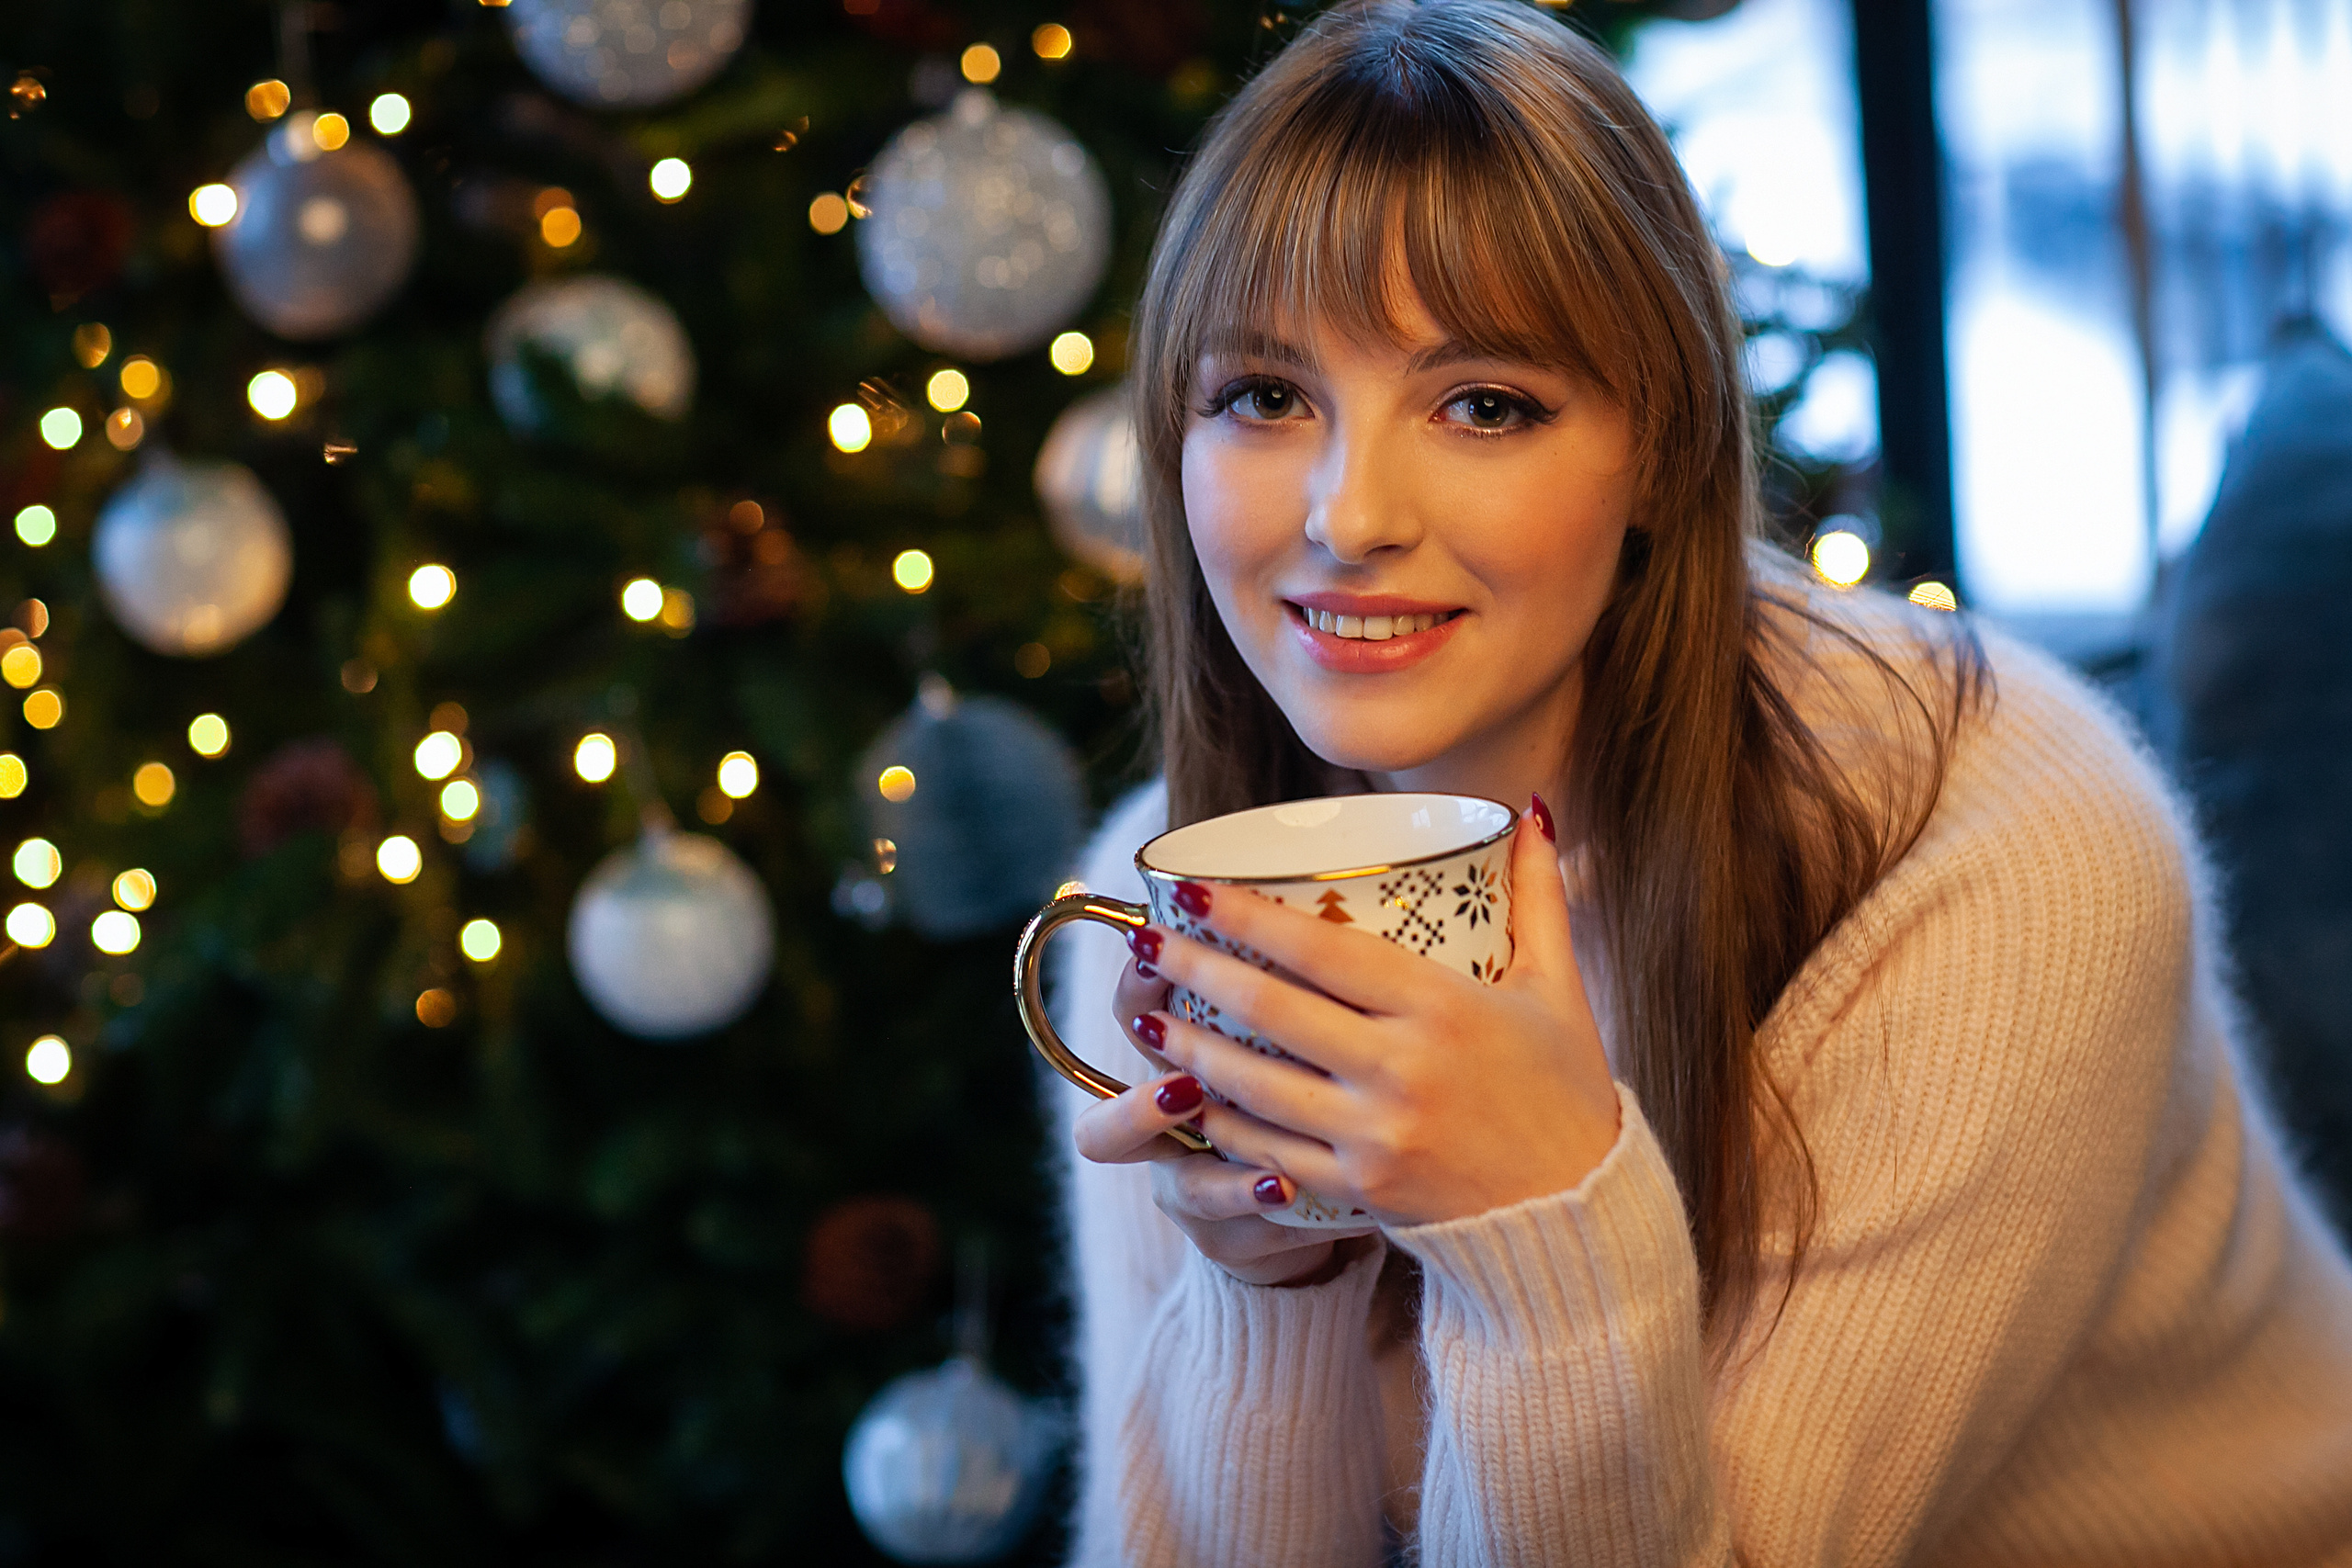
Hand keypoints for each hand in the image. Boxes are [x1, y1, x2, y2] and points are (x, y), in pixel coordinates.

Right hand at [1069, 954, 1373, 1285]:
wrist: (1321, 1186)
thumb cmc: (1314, 1077)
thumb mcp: (1303, 1021)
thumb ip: (1301, 979)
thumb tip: (1333, 891)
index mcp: (1177, 1054)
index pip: (1134, 1014)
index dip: (1135, 988)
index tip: (1153, 951)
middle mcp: (1168, 1128)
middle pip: (1109, 1126)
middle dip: (1142, 1109)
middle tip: (1184, 1087)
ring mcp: (1191, 1187)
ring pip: (1182, 1189)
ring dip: (1224, 1179)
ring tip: (1274, 1176)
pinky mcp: (1230, 1237)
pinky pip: (1242, 1233)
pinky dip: (1277, 1215)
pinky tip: (1304, 1200)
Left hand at [1127, 801, 1618, 1227]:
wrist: (1578, 1218)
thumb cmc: (1566, 1092)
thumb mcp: (1558, 989)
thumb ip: (1539, 899)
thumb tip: (1530, 810)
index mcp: (1444, 1010)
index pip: (1322, 951)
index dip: (1246, 917)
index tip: (1191, 890)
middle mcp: (1402, 1071)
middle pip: (1271, 1010)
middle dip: (1194, 972)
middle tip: (1143, 943)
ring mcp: (1375, 1135)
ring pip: (1255, 1084)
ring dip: (1190, 1047)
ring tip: (1145, 1015)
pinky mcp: (1359, 1187)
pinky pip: (1269, 1149)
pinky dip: (1220, 1121)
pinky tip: (1186, 1095)